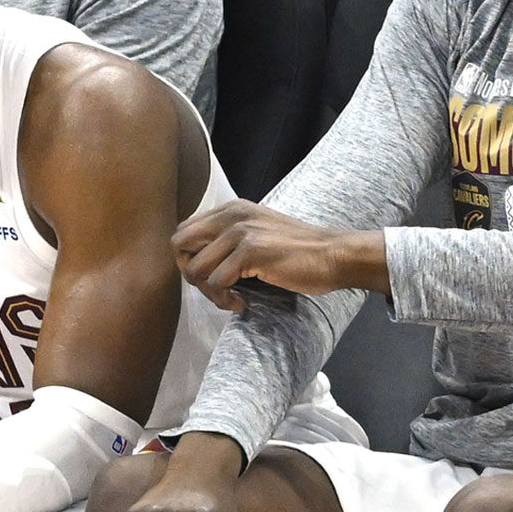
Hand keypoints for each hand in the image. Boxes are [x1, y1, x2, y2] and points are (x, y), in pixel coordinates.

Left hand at [171, 201, 387, 310]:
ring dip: (208, 292)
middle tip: (214, 290)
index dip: (188, 259)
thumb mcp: (257, 234)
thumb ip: (227, 239)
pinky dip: (224, 299)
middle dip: (190, 273)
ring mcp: (240, 231)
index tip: (210, 277)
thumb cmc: (297, 252)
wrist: (333, 255)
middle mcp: (231, 215)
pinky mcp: (250, 251)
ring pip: (195, 268)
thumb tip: (196, 262)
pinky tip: (243, 302)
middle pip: (179, 245)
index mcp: (230, 209)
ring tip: (231, 298)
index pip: (184, 231)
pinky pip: (216, 283)